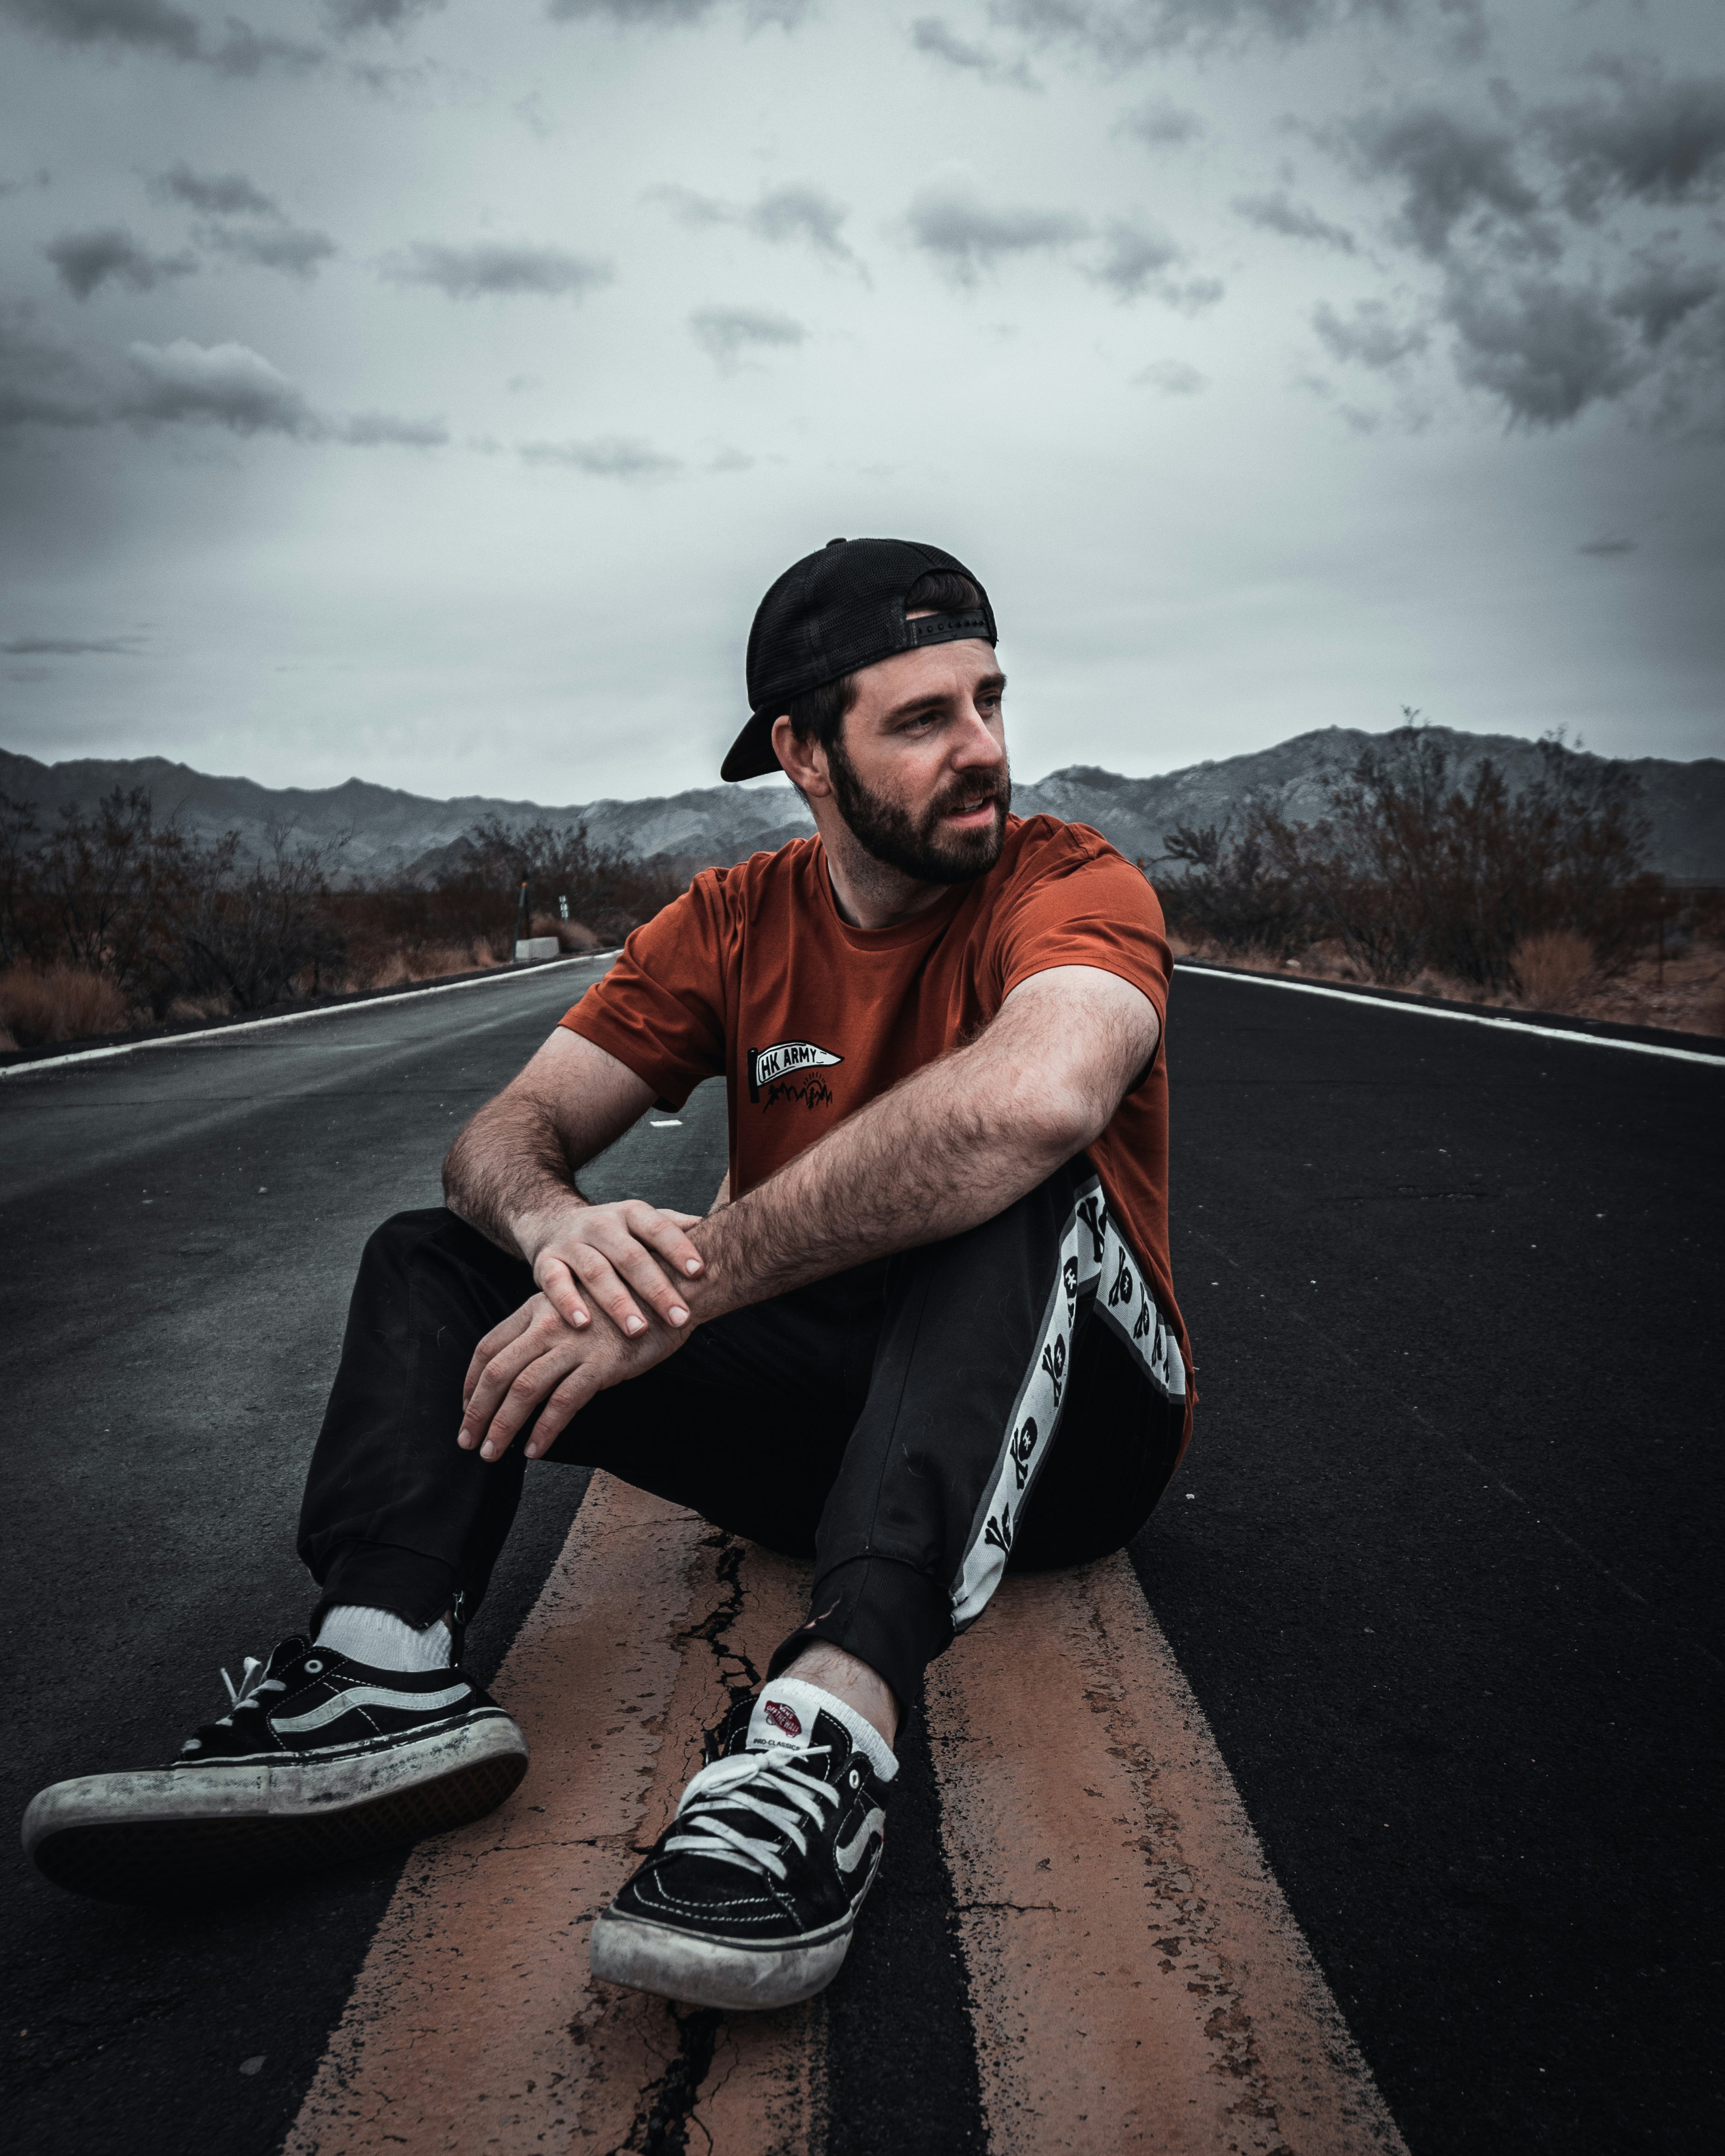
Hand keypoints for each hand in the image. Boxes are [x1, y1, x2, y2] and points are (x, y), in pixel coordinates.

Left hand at [458, 1290, 685, 1461]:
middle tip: (467, 1441)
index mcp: (537, 1308)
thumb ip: (548, 1324)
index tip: (465, 1406)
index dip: (470, 1381)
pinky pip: (563, 1401)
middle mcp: (548, 1324)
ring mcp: (574, 1344)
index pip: (489, 1347)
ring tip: (491, 1452)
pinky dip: (544, 1429)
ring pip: (523, 1388)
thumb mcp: (576, 1302)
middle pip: (497, 1372)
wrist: (670, 1288)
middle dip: (476, 1411)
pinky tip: (535, 1449)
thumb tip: (524, 1358)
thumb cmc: (625, 1300)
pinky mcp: (601, 1363)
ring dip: (502, 1425)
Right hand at [525, 1199, 704, 1341]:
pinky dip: (567, 1302)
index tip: (700, 1271)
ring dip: (617, 1302)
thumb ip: (675, 1227)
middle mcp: (601, 1224)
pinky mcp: (545, 1262)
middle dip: (656, 1288)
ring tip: (638, 1330)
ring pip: (596, 1271)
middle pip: (631, 1256)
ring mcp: (572, 1243)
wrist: (552, 1221)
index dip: (678, 1248)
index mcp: (631, 1213)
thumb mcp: (642, 1222)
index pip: (659, 1228)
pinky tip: (583, 1324)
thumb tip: (714, 1228)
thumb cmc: (613, 1232)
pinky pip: (554, 1283)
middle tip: (680, 1318)